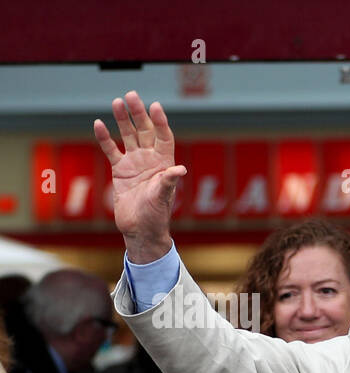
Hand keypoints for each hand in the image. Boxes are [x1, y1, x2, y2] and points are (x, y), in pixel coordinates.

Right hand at [93, 91, 185, 262]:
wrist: (140, 229)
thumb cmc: (156, 215)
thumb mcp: (163, 197)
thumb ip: (169, 181)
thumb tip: (181, 170)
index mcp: (164, 163)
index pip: (163, 137)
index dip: (160, 122)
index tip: (155, 106)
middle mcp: (150, 160)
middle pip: (144, 131)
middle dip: (139, 113)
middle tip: (132, 95)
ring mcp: (134, 163)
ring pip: (128, 136)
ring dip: (123, 120)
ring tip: (117, 102)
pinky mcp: (119, 170)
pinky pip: (111, 150)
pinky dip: (105, 138)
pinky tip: (99, 123)